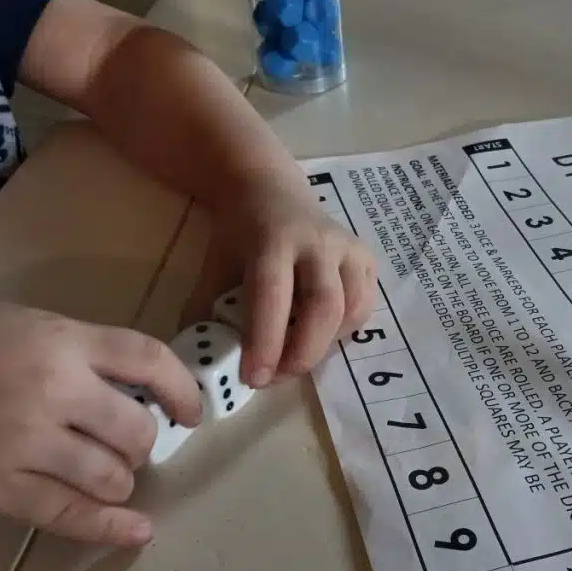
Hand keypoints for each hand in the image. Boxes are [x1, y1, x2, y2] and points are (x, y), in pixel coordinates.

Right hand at [0, 300, 201, 545]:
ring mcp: (24, 442)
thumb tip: (133, 387)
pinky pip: (67, 514)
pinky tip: (137, 532)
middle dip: (142, 441)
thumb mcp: (22, 324)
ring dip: (120, 478)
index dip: (182, 387)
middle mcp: (53, 389)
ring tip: (106, 471)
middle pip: (136, 427)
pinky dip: (109, 527)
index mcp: (61, 340)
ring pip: (110, 475)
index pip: (148, 358)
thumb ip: (76, 351)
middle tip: (128, 444)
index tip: (193, 411)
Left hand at [185, 176, 377, 386]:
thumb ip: (209, 310)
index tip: (254, 378)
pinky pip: (364, 306)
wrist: (272, 192)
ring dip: (325, 346)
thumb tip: (205, 364)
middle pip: (324, 306)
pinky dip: (344, 332)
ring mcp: (349, 248)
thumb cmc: (241, 235)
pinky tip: (319, 336)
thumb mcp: (215, 265)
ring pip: (351, 311)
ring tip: (295, 357)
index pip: (273, 295)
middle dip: (303, 352)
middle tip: (277, 378)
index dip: (265, 341)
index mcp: (273, 238)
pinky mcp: (367, 258)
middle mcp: (318, 241)